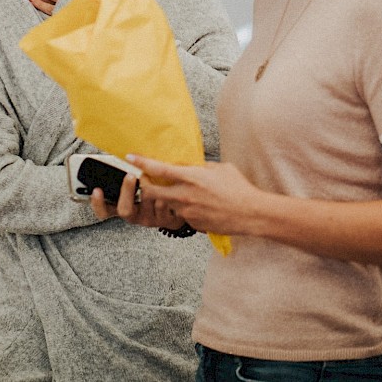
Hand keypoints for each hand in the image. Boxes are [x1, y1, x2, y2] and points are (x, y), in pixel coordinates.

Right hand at [89, 173, 183, 229]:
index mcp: (124, 207)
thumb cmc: (155, 192)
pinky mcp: (165, 220)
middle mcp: (135, 216)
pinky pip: (163, 204)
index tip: (97, 190)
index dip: (98, 203)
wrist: (180, 208)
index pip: (105, 211)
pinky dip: (165, 192)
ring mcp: (149, 219)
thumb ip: (127, 177)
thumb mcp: (137, 187)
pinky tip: (168, 187)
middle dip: (126, 191)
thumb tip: (122, 157)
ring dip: (150, 187)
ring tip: (154, 176)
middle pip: (124, 209)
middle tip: (130, 176)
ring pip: (146, 203)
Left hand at [122, 155, 262, 235]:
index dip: (141, 162)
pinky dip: (184, 209)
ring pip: (166, 204)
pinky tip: (199, 206)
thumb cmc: (238, 188)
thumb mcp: (219, 169)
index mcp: (191, 177)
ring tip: (183, 194)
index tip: (130, 157)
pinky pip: (181, 215)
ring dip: (167, 199)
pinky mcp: (192, 224)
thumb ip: (200, 166)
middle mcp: (184, 195)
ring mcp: (187, 211)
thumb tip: (189, 165)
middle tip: (143, 181)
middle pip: (152, 192)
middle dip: (143, 187)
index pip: (159, 169)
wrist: (250, 213)